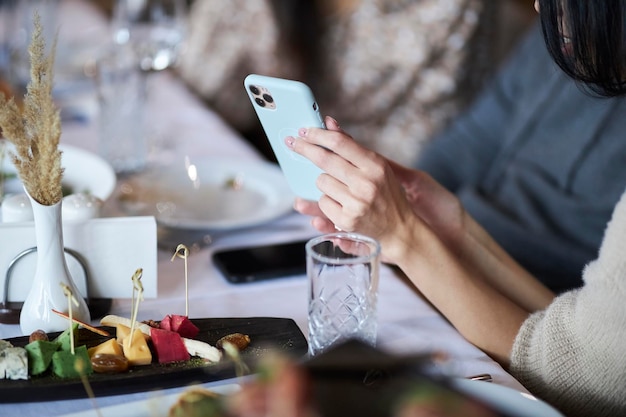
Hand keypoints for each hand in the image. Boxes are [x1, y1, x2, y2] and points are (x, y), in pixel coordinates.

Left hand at [287, 116, 419, 262]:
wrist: (400, 229)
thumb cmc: (386, 194)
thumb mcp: (377, 167)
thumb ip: (352, 147)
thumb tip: (329, 122)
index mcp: (375, 165)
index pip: (340, 143)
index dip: (318, 134)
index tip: (304, 131)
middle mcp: (366, 183)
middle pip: (325, 160)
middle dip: (305, 149)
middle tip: (293, 143)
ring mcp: (356, 203)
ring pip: (321, 181)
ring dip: (324, 182)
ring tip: (340, 188)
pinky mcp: (346, 220)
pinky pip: (323, 202)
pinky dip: (328, 201)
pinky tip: (341, 204)